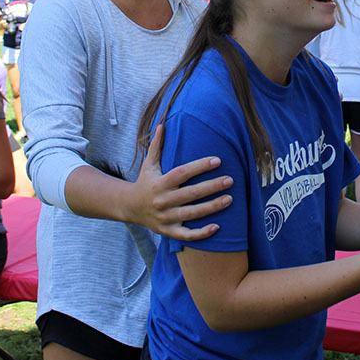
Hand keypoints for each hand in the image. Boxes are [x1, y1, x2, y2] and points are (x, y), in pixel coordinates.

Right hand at [129, 124, 232, 241]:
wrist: (129, 207)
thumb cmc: (145, 182)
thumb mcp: (149, 164)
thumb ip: (157, 145)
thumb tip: (162, 124)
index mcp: (160, 183)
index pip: (182, 173)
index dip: (200, 166)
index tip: (217, 160)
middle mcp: (163, 201)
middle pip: (191, 194)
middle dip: (212, 187)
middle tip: (230, 180)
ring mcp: (165, 217)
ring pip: (192, 214)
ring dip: (212, 207)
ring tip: (230, 199)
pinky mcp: (168, 231)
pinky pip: (186, 235)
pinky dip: (201, 233)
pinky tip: (217, 227)